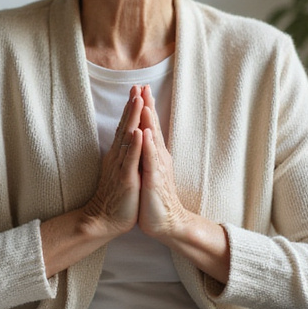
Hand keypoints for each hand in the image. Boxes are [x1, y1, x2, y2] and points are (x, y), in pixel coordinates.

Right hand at [81, 86, 144, 238]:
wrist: (104, 220)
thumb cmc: (115, 198)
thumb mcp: (121, 172)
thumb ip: (124, 156)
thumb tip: (127, 142)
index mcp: (119, 155)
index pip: (126, 127)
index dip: (131, 109)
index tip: (137, 90)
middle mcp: (118, 157)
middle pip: (126, 126)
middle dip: (132, 106)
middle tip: (137, 86)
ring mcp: (122, 167)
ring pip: (128, 138)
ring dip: (133, 119)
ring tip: (138, 100)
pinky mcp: (126, 179)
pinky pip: (131, 160)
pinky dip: (136, 145)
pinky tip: (139, 132)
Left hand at [136, 85, 194, 241]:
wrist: (166, 222)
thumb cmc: (155, 198)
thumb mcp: (149, 171)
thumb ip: (147, 155)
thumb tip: (143, 139)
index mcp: (155, 155)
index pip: (150, 127)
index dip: (146, 108)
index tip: (141, 89)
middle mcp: (159, 157)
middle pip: (153, 127)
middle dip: (148, 106)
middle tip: (144, 86)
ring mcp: (157, 168)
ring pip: (153, 140)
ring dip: (149, 121)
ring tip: (146, 103)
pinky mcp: (154, 180)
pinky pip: (150, 160)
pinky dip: (148, 146)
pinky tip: (146, 133)